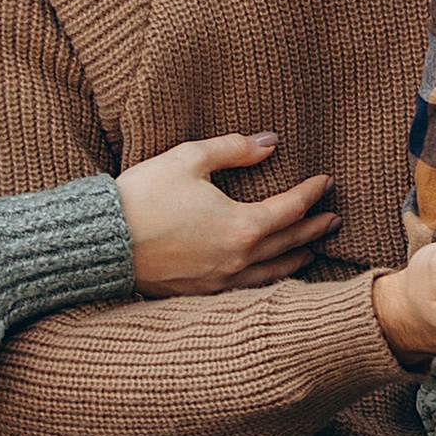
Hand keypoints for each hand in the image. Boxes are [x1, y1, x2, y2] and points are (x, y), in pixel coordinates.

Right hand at [116, 136, 336, 296]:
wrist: (101, 241)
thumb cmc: (144, 195)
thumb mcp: (189, 159)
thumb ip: (234, 149)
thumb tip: (270, 142)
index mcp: (241, 226)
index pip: (291, 209)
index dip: (312, 193)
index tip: (326, 182)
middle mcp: (238, 259)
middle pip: (289, 244)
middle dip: (315, 230)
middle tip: (334, 219)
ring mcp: (220, 281)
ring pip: (273, 274)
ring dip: (297, 260)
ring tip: (311, 252)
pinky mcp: (200, 293)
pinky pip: (247, 289)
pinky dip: (268, 280)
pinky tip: (268, 275)